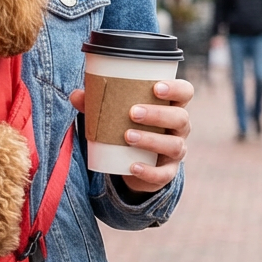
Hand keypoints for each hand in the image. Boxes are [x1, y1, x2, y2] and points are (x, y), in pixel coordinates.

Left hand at [70, 79, 193, 194]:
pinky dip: (148, 171)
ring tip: (127, 136)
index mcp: (171, 107)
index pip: (185, 93)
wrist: (131, 164)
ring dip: (151, 140)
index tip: (156, 87)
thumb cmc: (127, 128)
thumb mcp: (114, 115)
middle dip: (158, 114)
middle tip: (132, 112)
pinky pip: (163, 174)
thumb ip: (97, 104)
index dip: (176, 89)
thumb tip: (75, 95)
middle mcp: (179, 129)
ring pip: (174, 145)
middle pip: (180, 118)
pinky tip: (132, 166)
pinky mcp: (167, 172)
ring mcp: (175, 152)